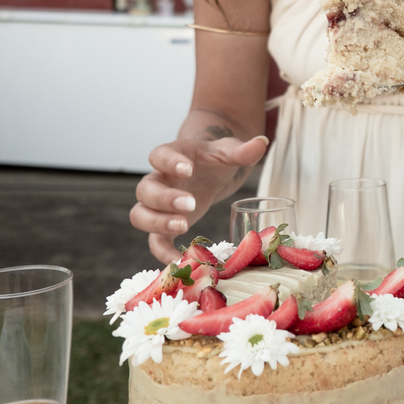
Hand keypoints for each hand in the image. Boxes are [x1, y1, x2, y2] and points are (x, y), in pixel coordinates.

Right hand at [130, 135, 268, 262]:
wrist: (209, 170)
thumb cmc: (214, 159)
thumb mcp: (228, 152)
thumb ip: (242, 150)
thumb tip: (262, 142)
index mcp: (171, 156)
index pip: (160, 155)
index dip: (170, 162)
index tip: (188, 169)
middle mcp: (158, 180)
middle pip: (145, 189)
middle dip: (165, 199)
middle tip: (191, 205)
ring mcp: (157, 205)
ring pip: (140, 215)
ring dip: (158, 223)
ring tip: (185, 226)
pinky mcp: (164, 225)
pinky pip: (154, 240)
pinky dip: (162, 252)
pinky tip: (179, 261)